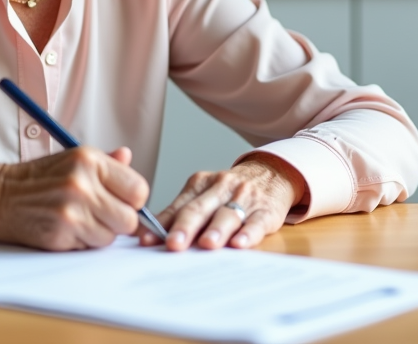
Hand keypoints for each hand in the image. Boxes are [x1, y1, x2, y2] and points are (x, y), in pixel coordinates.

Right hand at [0, 146, 148, 250]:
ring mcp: (71, 210)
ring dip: (101, 233)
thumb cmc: (39, 179)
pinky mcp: (61, 233)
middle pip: (129, 219)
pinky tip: (69, 228)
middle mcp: (82, 184)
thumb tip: (128, 156)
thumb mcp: (73, 159)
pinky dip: (84, 242)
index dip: (132, 200)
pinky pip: (91, 247)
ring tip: (81, 219)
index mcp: (90, 160)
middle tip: (101, 214)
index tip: (120, 200)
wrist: (0, 196)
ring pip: (112, 236)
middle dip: (119, 221)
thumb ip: (106, 162)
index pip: (138, 190)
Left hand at [142, 154, 305, 251]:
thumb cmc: (229, 192)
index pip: (178, 205)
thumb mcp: (203, 195)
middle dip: (185, 227)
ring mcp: (244, 198)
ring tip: (206, 244)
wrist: (271, 174)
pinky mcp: (266, 211)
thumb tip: (145, 236)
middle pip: (200, 208)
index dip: (162, 224)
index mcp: (200, 183)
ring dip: (216, 229)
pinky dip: (248, 234)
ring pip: (227, 214)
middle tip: (173, 244)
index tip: (147, 241)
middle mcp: (221, 187)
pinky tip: (239, 244)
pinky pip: (256, 222)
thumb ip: (178, 214)